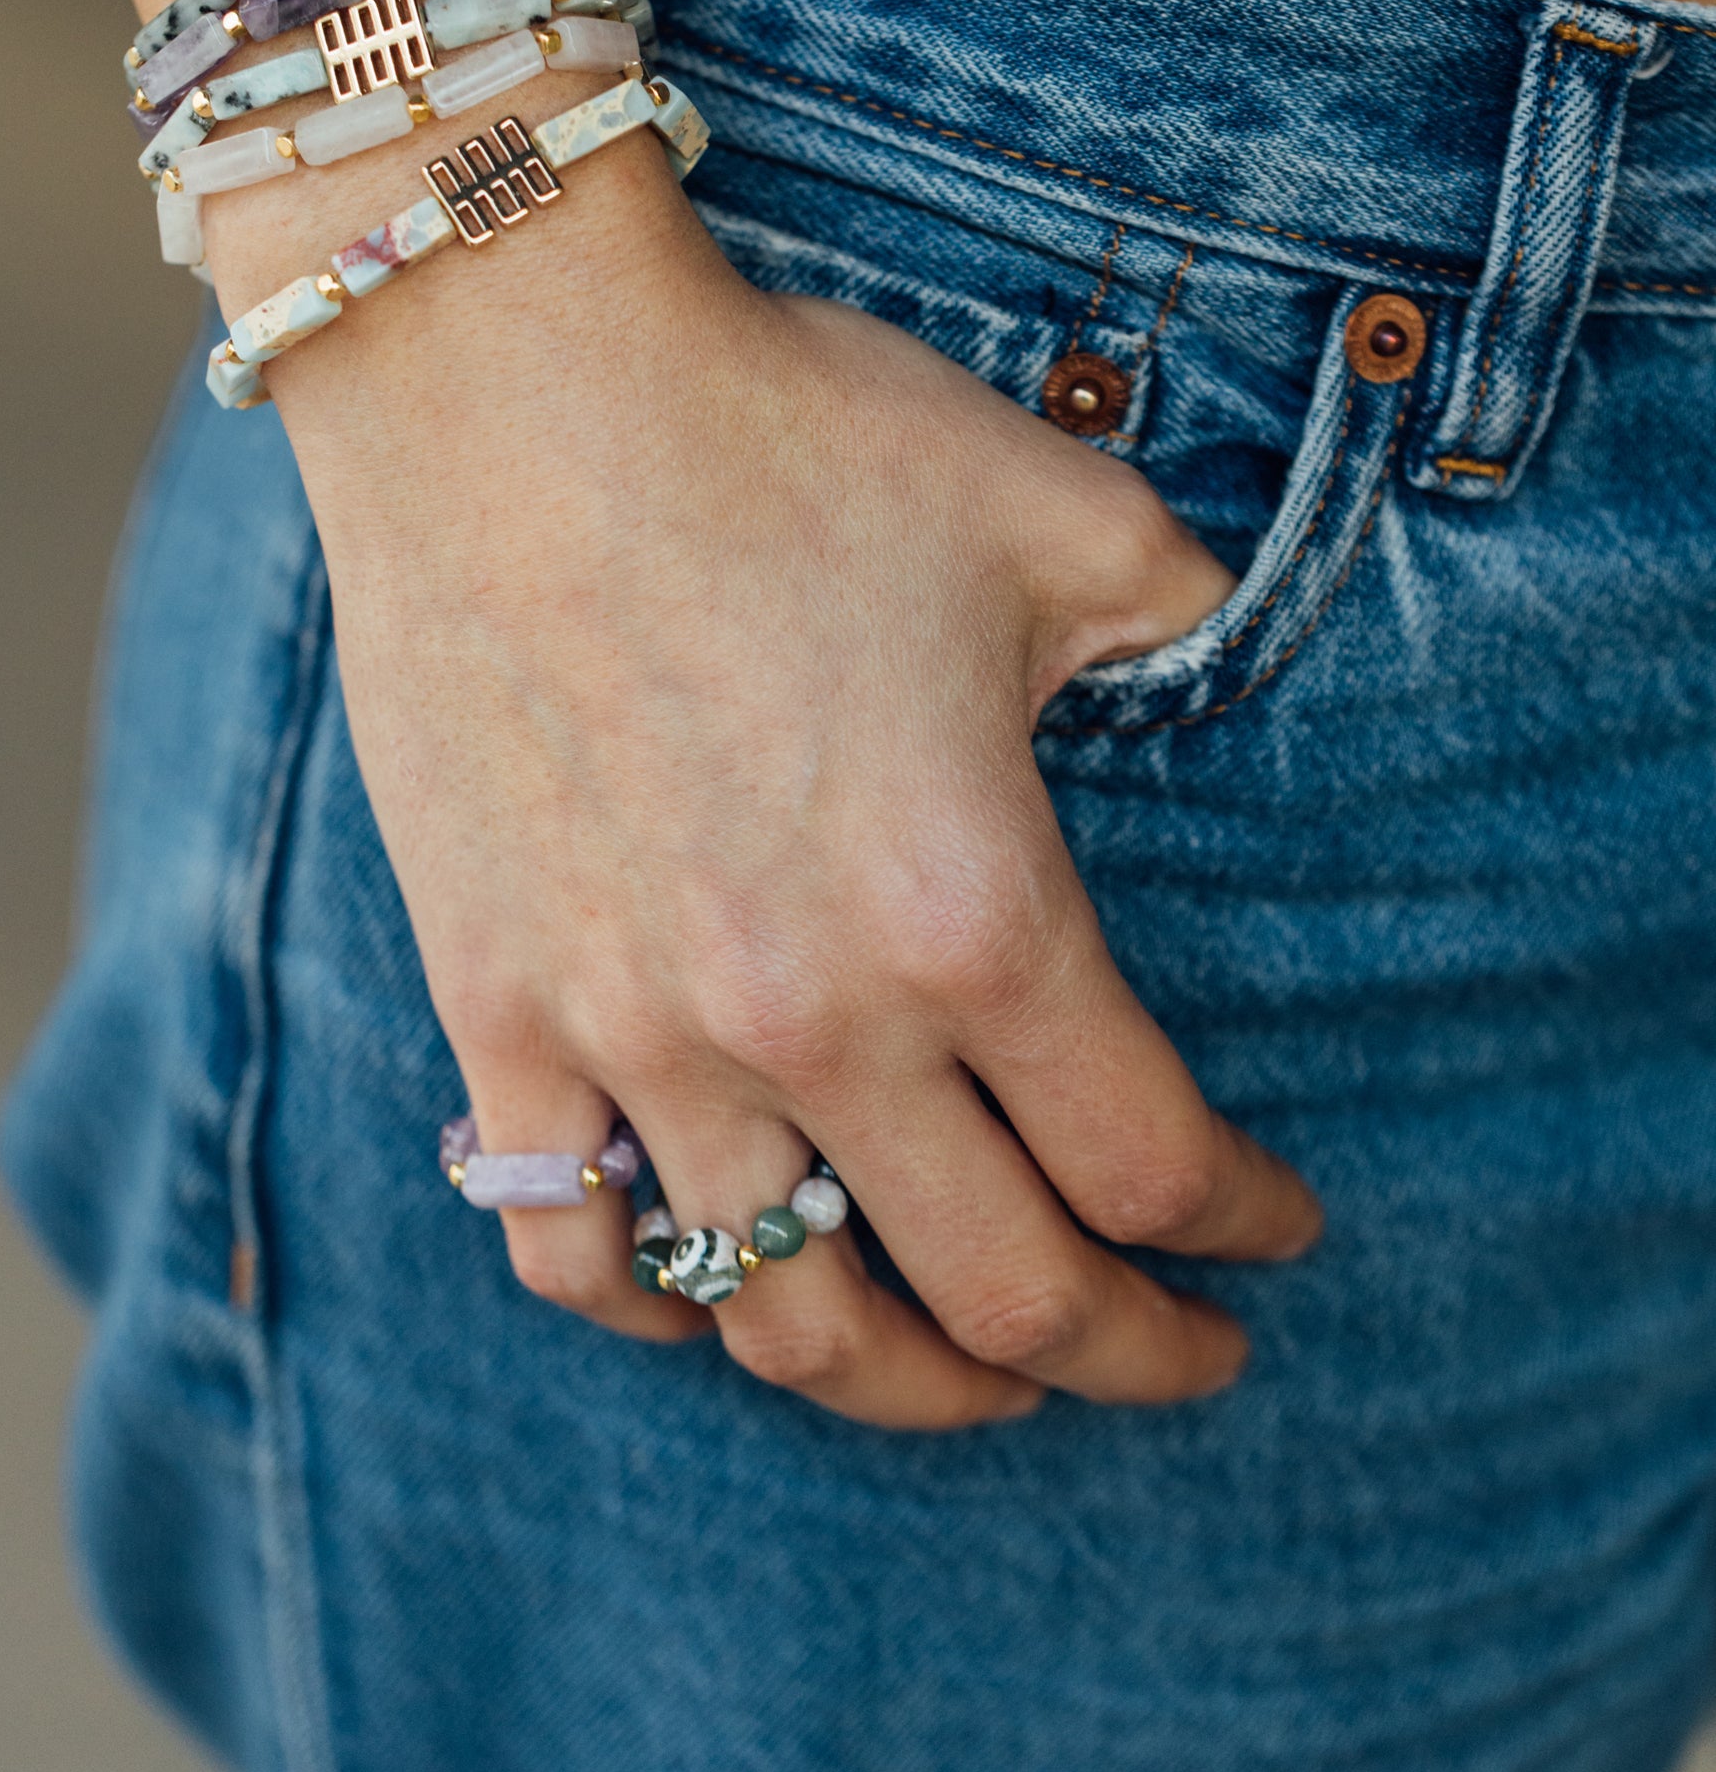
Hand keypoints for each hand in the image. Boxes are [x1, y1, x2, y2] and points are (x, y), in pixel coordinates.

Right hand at [231, 147, 1322, 1428]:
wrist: (511, 385)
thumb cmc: (789, 433)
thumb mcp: (1054, 511)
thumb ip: (1180, 615)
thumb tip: (1214, 648)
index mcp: (975, 910)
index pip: (1149, 1162)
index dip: (1241, 1223)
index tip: (1273, 1230)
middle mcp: (814, 1017)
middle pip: (1002, 1292)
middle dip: (1122, 1354)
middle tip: (1172, 1352)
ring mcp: (637, 1036)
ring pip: (786, 1318)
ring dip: (906, 1386)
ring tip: (965, 1376)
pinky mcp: (498, 1011)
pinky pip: (570, 1248)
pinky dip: (657, 1306)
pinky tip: (713, 1281)